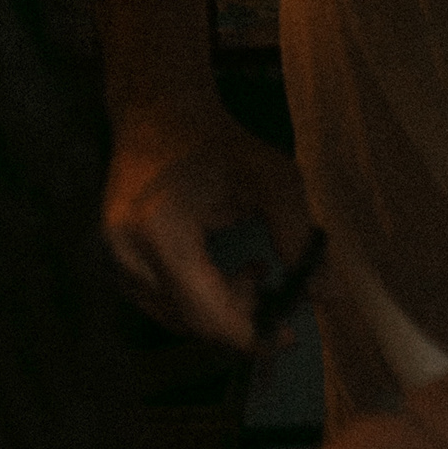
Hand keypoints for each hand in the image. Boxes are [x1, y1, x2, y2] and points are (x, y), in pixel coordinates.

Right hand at [105, 107, 316, 349]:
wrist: (160, 113)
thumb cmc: (218, 142)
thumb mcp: (273, 183)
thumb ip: (300, 241)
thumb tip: (332, 295)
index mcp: (163, 233)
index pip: (206, 311)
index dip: (249, 333)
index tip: (286, 336)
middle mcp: (129, 253)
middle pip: (190, 321)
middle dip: (239, 319)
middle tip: (278, 297)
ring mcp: (115, 259)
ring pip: (174, 317)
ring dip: (220, 310)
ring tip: (254, 272)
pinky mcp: (115, 260)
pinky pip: (160, 301)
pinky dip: (198, 298)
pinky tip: (223, 269)